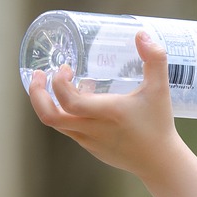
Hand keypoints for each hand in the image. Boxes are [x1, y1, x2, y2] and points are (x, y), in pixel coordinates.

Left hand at [27, 30, 178, 181]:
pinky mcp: (90, 148)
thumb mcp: (159, 89)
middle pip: (49, 116)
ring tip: (54, 83)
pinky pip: (68, 129)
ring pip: (55, 123)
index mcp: (107, 113)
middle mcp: (92, 129)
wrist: (159, 163)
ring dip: (48, 102)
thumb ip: (155, 59)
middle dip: (37, 94)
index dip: (58, 83)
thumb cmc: (159, 124)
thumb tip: (142, 33)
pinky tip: (77, 100)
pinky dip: (64, 113)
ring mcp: (88, 141)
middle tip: (39, 75)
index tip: (65, 68)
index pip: (69, 102)